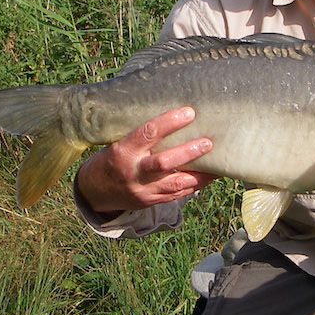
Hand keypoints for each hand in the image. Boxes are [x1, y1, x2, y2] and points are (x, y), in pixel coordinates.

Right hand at [75, 106, 218, 214]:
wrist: (94, 192)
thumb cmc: (109, 159)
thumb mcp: (117, 143)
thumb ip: (140, 135)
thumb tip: (171, 114)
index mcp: (123, 151)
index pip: (148, 134)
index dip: (169, 122)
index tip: (188, 112)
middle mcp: (134, 172)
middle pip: (164, 163)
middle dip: (188, 152)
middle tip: (208, 142)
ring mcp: (143, 190)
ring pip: (176, 184)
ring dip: (200, 174)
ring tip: (219, 164)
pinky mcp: (151, 202)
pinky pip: (177, 195)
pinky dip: (195, 185)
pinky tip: (209, 177)